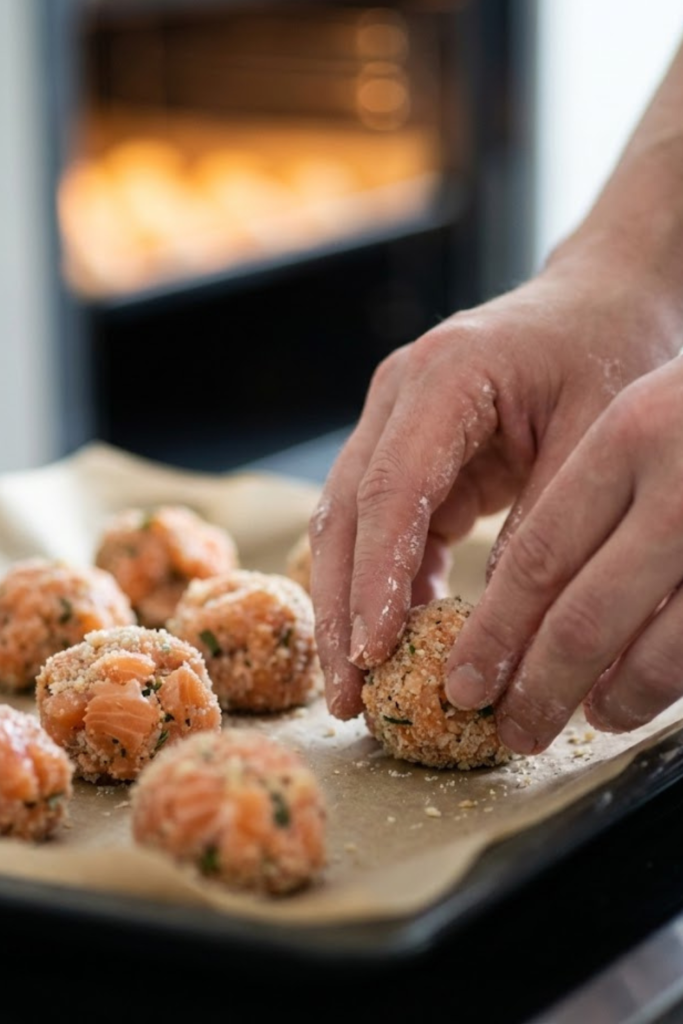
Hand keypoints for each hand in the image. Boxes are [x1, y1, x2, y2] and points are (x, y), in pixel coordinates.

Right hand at [309, 246, 679, 722]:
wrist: (603, 299)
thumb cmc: (609, 347)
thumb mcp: (595, 435)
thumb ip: (546, 527)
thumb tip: (496, 633)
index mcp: (445, 376)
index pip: (391, 490)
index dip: (375, 578)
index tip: (373, 654)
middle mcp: (399, 396)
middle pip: (346, 513)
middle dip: (342, 609)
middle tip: (347, 696)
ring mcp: (394, 422)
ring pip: (349, 526)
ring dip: (350, 605)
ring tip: (357, 685)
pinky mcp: (409, 452)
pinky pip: (383, 527)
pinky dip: (385, 585)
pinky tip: (399, 636)